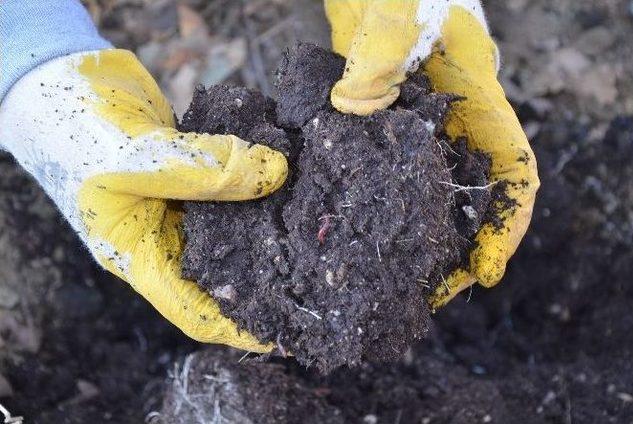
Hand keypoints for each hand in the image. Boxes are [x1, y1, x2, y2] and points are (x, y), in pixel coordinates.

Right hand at [0, 49, 286, 349]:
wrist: (62, 81)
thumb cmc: (73, 131)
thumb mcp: (132, 158)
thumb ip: (203, 168)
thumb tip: (276, 172)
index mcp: (138, 254)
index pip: (195, 311)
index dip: (239, 329)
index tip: (285, 333)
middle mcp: (163, 234)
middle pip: (224, 268)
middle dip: (266, 272)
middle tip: (315, 270)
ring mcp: (179, 201)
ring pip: (234, 220)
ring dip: (268, 216)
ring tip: (311, 219)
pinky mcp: (192, 169)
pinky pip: (230, 180)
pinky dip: (255, 174)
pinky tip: (288, 169)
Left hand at [325, 0, 539, 306]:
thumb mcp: (397, 9)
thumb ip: (381, 53)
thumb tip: (351, 108)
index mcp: (475, 98)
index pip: (511, 169)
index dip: (506, 223)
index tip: (485, 269)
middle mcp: (451, 118)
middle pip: (471, 192)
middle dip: (459, 243)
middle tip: (428, 289)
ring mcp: (416, 119)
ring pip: (430, 186)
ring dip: (420, 229)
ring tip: (396, 272)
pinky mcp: (383, 116)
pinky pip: (389, 168)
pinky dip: (382, 198)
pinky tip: (358, 222)